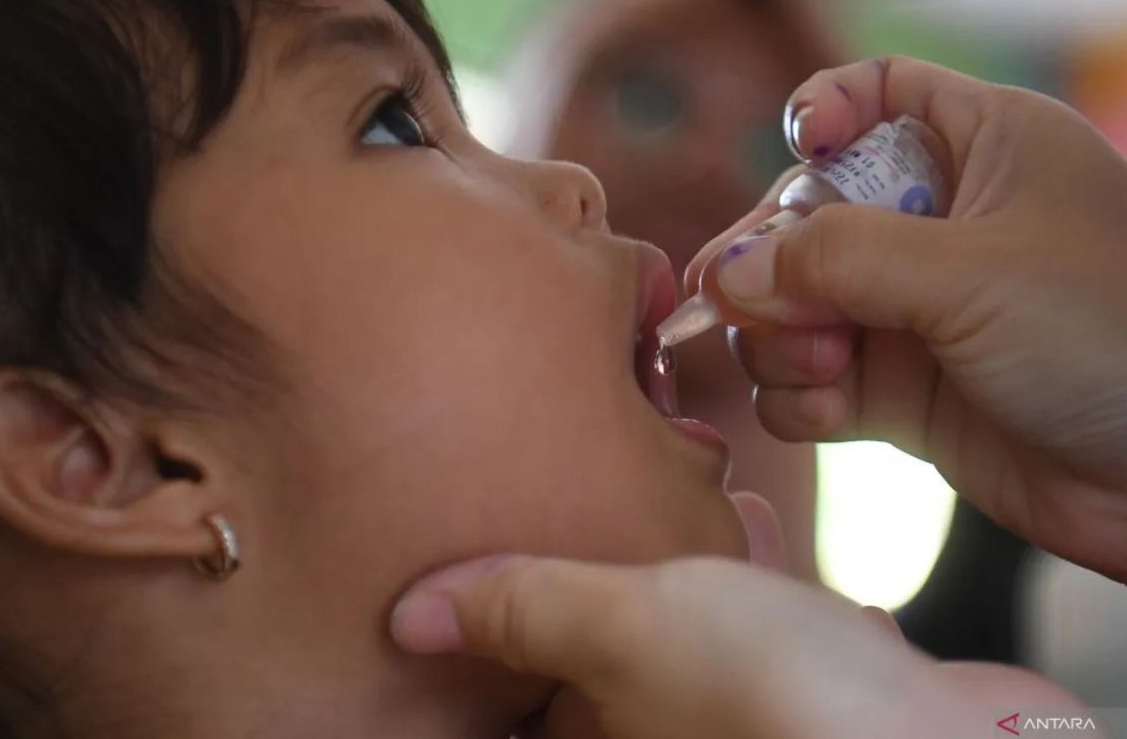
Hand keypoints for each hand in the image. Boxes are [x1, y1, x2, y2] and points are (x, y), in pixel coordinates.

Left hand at [390, 553, 1080, 738]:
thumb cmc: (779, 698)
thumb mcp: (625, 624)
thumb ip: (522, 608)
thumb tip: (408, 617)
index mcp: (599, 738)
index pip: (512, 708)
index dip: (490, 647)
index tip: (483, 564)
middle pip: (601, 670)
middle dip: (599, 587)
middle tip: (579, 514)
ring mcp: (744, 724)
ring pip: (690, 646)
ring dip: (685, 578)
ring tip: (682, 510)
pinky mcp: (819, 703)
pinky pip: (769, 645)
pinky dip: (764, 596)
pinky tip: (771, 548)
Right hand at [687, 57, 1126, 580]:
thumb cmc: (1111, 338)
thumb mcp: (972, 273)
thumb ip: (837, 259)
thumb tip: (727, 272)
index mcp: (979, 149)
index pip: (878, 94)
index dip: (826, 111)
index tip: (799, 152)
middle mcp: (935, 225)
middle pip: (804, 214)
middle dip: (769, 259)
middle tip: (744, 303)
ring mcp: (910, 313)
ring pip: (790, 304)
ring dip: (779, 339)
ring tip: (822, 367)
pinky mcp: (897, 393)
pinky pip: (807, 382)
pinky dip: (799, 397)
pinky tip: (829, 413)